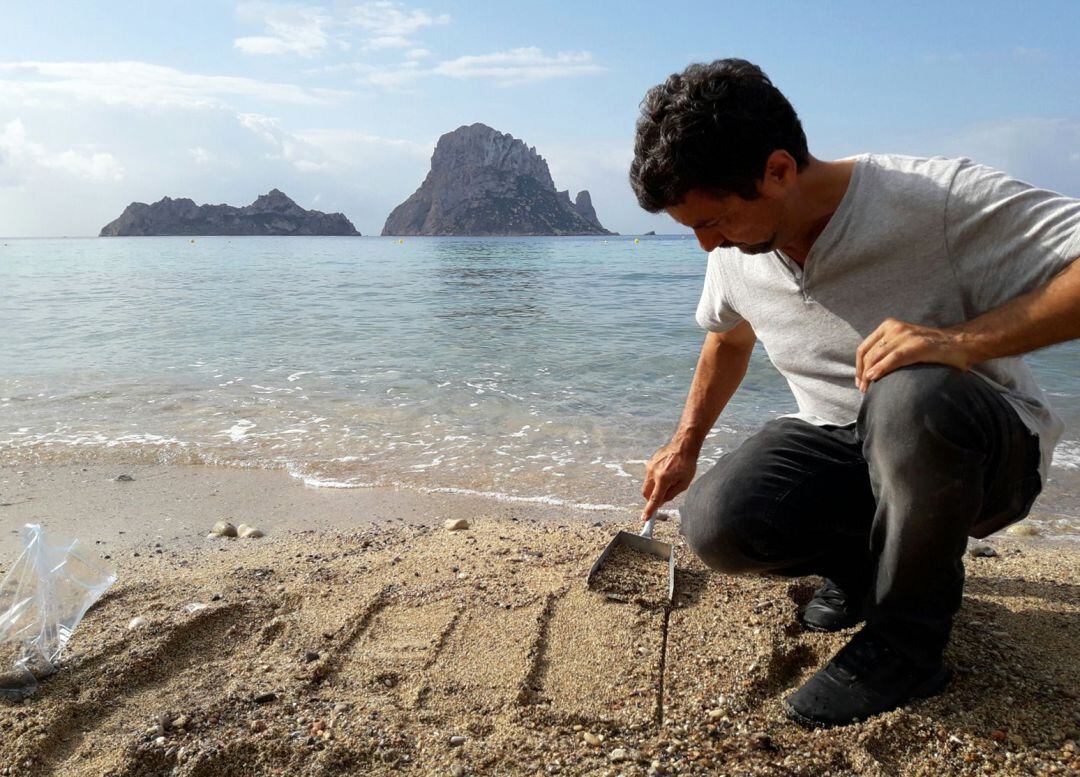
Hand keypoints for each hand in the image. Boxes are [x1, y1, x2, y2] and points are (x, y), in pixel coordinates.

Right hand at [641, 439, 697, 521]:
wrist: (683, 445)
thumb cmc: (687, 463)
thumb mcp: (684, 483)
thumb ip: (672, 494)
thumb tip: (661, 502)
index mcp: (663, 478)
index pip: (654, 499)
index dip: (649, 510)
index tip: (645, 518)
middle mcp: (653, 472)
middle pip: (646, 493)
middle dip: (651, 498)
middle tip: (662, 497)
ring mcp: (650, 467)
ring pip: (647, 484)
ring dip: (654, 488)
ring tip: (669, 479)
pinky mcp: (649, 462)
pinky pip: (649, 476)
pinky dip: (655, 479)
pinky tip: (666, 472)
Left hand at [855, 318, 972, 391]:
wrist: (960, 344)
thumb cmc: (932, 349)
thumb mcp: (905, 344)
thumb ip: (889, 351)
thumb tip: (869, 371)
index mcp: (889, 326)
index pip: (864, 348)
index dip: (858, 366)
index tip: (859, 380)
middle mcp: (895, 328)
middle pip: (868, 354)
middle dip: (862, 373)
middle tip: (863, 389)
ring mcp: (906, 336)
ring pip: (877, 356)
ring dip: (868, 375)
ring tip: (867, 389)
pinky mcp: (918, 346)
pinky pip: (894, 358)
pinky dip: (881, 368)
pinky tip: (873, 378)